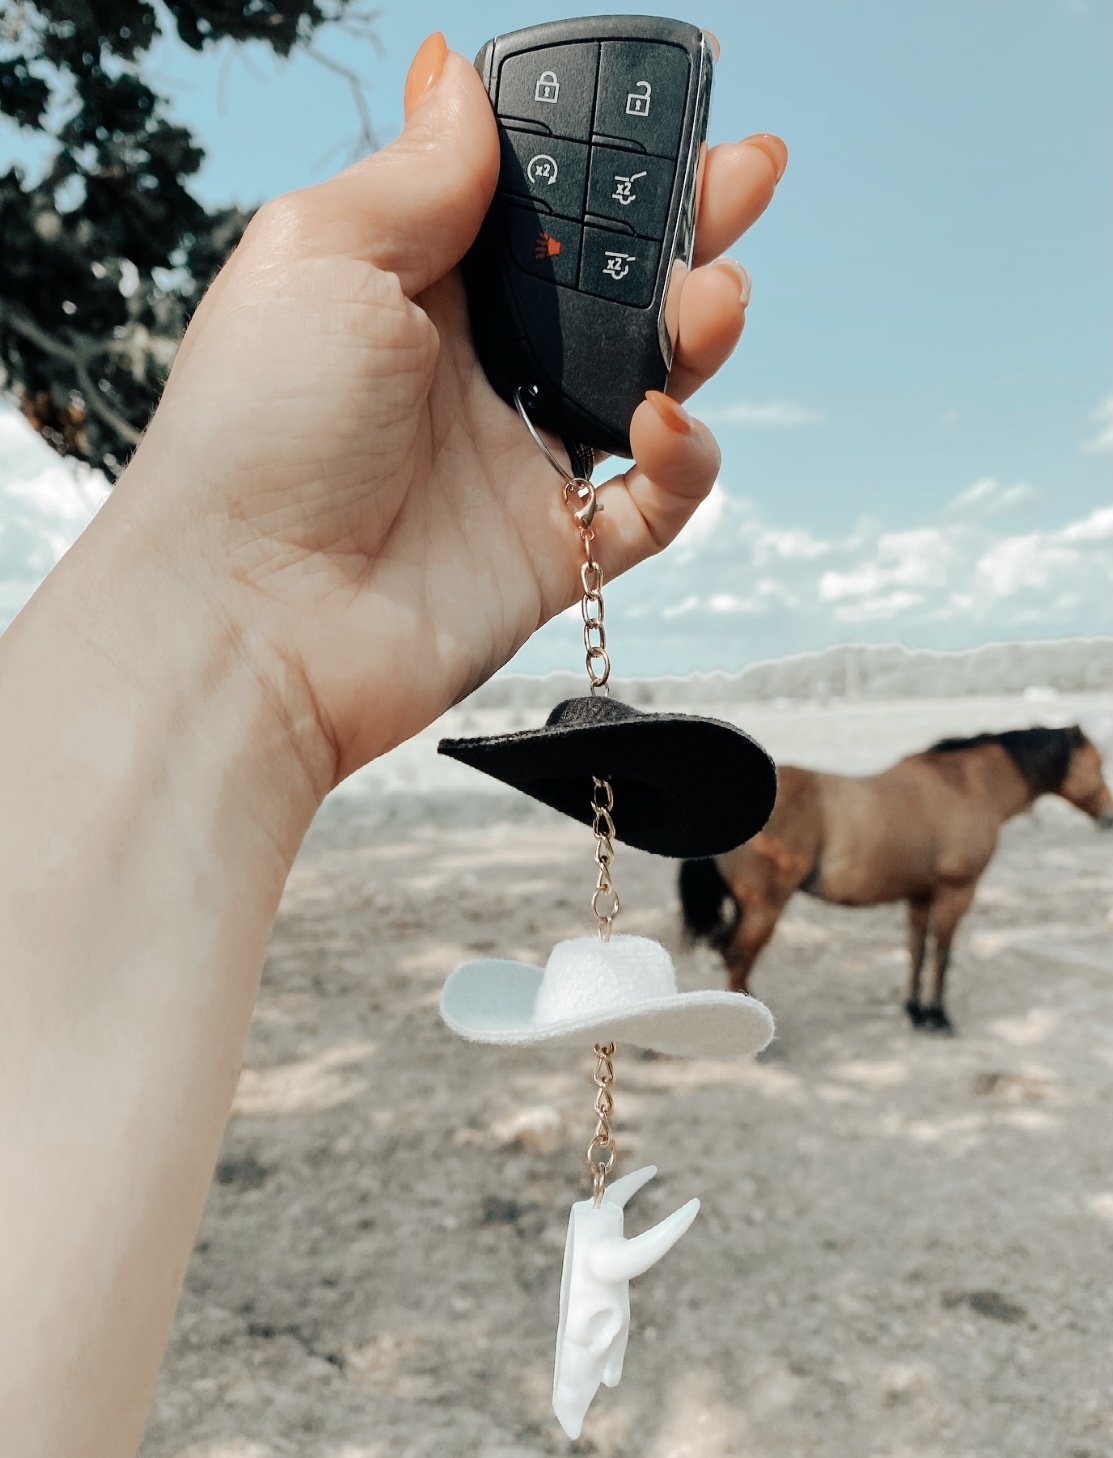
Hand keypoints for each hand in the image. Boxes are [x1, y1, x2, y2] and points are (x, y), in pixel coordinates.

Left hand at [121, 31, 787, 784]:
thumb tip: (457, 74)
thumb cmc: (256, 431)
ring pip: (648, 384)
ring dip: (697, 331)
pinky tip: (659, 424)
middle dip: (682, 229)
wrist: (248, 614)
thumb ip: (418, 174)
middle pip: (608, 289)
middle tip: (746, 176)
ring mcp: (519, 462)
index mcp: (416, 288)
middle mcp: (475, 371)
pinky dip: (682, 460)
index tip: (665, 120)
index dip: (602, 163)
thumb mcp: (322, 255)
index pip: (536, 210)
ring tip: (715, 297)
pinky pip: (656, 503)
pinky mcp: (555, 549)